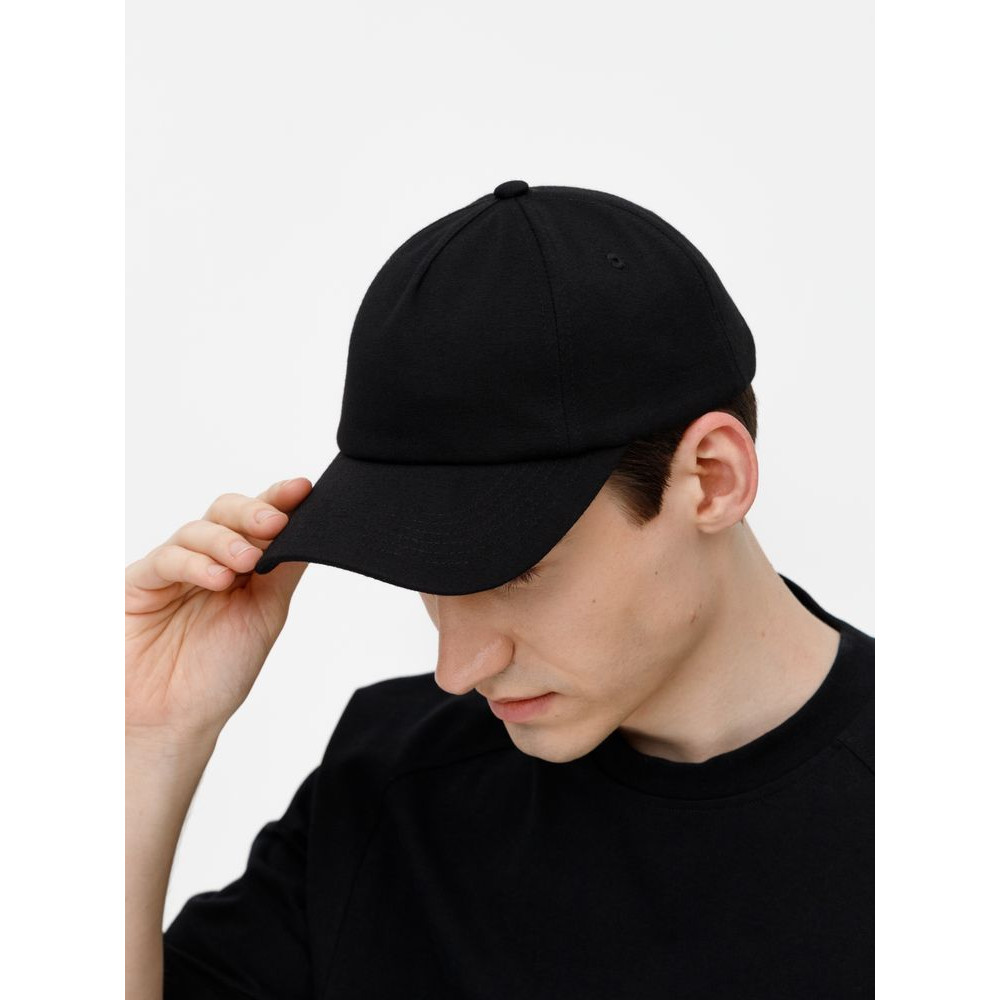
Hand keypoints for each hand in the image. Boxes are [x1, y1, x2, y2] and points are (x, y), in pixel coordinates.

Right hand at [125, 477, 312, 746]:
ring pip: (198, 530)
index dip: (279, 500)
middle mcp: (207, 560)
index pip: (259, 521)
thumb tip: (310, 528)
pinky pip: (166, 560)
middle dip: (254, 511)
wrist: (174, 721)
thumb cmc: (217, 673)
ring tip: (246, 562)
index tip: (304, 489)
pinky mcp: (139, 584)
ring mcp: (172, 570)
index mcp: (240, 566)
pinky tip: (217, 578)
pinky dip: (195, 563)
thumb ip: (281, 571)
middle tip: (276, 522)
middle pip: (226, 513)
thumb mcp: (265, 615)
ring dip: (226, 540)